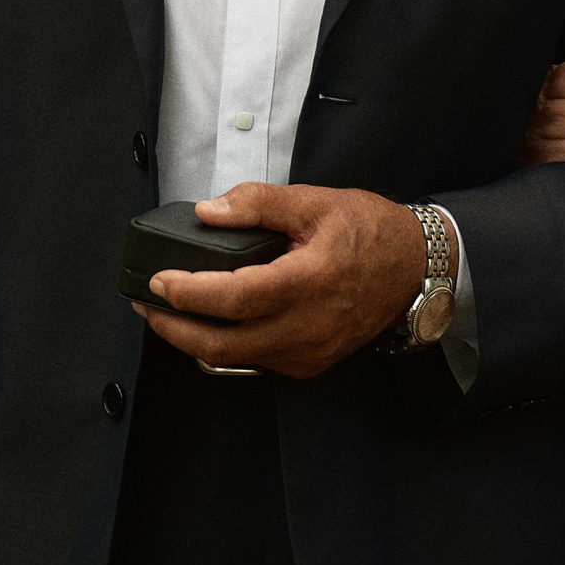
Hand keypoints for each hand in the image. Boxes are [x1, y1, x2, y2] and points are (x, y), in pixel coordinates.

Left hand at [137, 183, 429, 379]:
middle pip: (224, 344)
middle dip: (175, 328)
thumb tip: (208, 211)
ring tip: (169, 314)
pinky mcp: (312, 363)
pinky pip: (258, 361)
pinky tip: (212, 325)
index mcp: (310, 280)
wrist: (416, 270)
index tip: (159, 280)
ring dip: (195, 341)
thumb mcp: (315, 202)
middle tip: (147, 306)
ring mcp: (311, 351)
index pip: (235, 298)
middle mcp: (309, 326)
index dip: (189, 292)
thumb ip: (257, 204)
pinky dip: (227, 348)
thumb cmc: (371, 233)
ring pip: (237, 359)